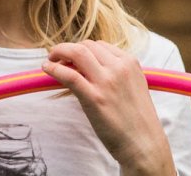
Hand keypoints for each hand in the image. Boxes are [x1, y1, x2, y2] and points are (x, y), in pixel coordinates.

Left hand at [41, 40, 174, 175]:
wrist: (144, 144)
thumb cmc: (136, 119)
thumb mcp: (132, 87)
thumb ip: (115, 73)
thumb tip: (86, 66)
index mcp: (130, 63)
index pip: (99, 45)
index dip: (82, 49)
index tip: (73, 59)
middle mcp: (120, 68)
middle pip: (86, 46)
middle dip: (69, 49)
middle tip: (58, 59)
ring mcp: (107, 82)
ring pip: (77, 53)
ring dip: (59, 52)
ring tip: (50, 61)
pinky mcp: (94, 97)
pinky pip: (69, 74)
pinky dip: (54, 68)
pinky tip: (46, 68)